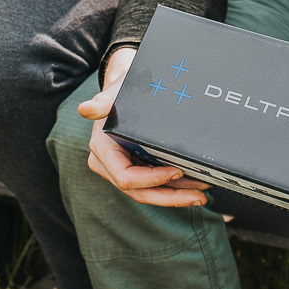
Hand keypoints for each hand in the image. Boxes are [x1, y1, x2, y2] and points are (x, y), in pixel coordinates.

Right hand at [75, 46, 214, 206]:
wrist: (123, 90)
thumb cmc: (120, 91)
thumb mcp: (114, 93)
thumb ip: (102, 102)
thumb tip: (85, 109)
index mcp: (102, 151)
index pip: (126, 178)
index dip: (152, 179)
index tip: (177, 172)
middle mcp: (110, 165)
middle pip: (140, 192)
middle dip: (171, 197)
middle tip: (199, 197)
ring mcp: (124, 169)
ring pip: (150, 192)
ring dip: (178, 195)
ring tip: (203, 193)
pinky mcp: (137, 170)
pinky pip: (156, 185)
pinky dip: (176, 187)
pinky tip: (195, 185)